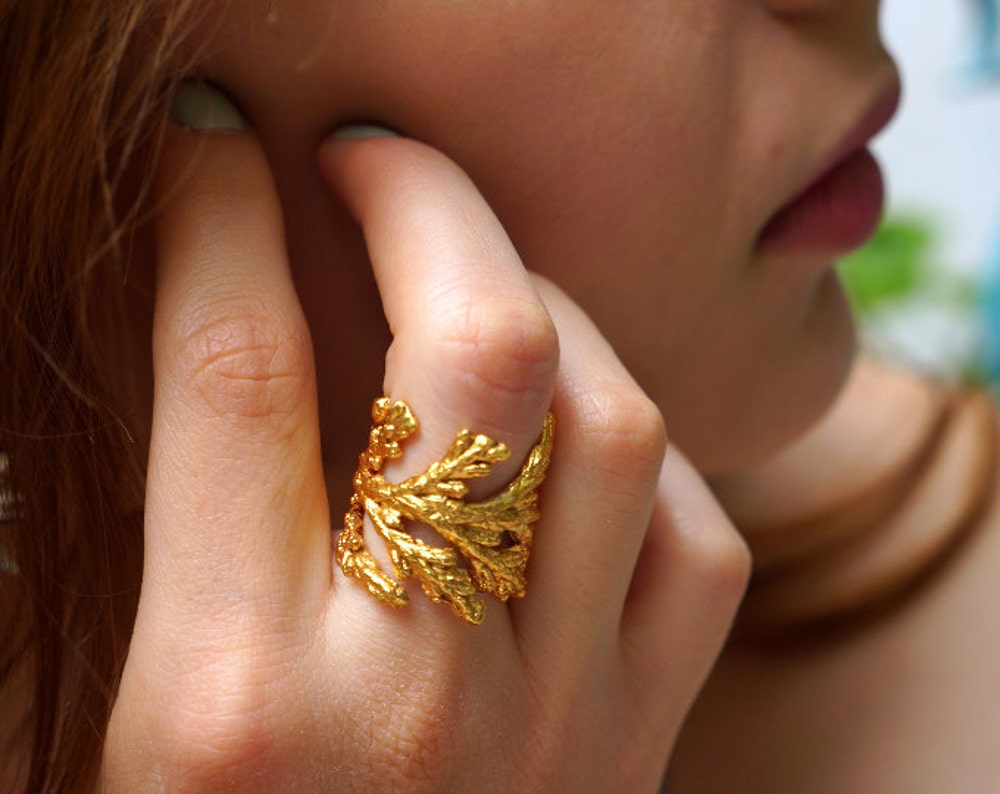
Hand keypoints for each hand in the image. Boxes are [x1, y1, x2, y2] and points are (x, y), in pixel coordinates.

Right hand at [101, 123, 748, 791]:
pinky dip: (646, 452)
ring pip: (616, 422)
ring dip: (547, 303)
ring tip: (479, 277)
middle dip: (422, 203)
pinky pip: (698, 543)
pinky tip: (577, 434)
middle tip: (371, 157)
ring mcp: (558, 724)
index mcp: (227, 704)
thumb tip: (223, 334)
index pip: (235, 368)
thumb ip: (176, 531)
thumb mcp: (117, 727)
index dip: (220, 215)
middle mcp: (411, 699)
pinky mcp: (639, 749)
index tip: (219, 146)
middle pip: (469, 353)